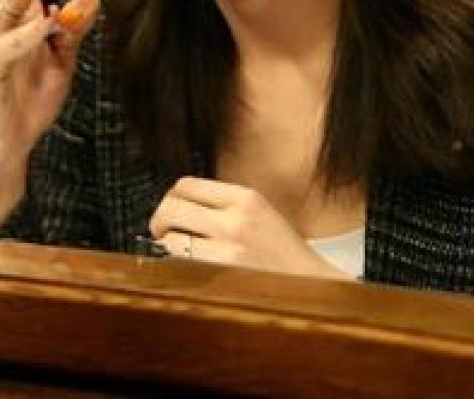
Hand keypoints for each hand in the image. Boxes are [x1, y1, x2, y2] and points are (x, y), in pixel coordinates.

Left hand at [149, 177, 344, 278]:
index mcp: (246, 198)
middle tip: (161, 232)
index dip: (171, 197)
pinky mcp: (225, 275)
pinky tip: (187, 269)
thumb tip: (177, 203)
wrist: (315, 288)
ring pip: (170, 237)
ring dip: (166, 246)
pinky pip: (181, 264)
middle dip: (159, 220)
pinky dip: (176, 266)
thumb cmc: (283, 254)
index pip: (186, 184)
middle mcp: (237, 219)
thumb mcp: (259, 214)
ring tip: (177, 253)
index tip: (171, 210)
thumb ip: (223, 205)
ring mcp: (230, 248)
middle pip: (171, 206)